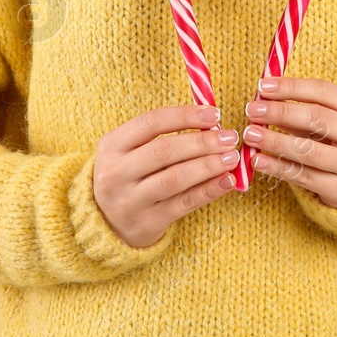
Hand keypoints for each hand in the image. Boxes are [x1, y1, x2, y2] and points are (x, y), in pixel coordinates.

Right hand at [92, 103, 242, 247]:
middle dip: (202, 142)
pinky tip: (227, 181)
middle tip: (230, 137)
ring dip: (208, 166)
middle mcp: (116, 173)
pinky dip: (209, 191)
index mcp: (112, 146)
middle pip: (164, 151)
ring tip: (232, 157)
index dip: (185, 116)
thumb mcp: (128, 151)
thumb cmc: (128, 176)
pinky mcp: (148, 223)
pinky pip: (184, 203)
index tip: (214, 114)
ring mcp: (131, 200)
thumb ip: (161, 136)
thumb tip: (211, 123)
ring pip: (174, 179)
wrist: (105, 223)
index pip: (151, 123)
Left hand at [243, 75, 336, 208]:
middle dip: (280, 112)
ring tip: (250, 135)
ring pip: (309, 150)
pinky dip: (277, 167)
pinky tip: (258, 160)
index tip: (263, 86)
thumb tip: (263, 97)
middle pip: (318, 118)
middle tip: (252, 111)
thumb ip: (301, 109)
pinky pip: (304, 177)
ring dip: (275, 140)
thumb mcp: (329, 122)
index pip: (325, 91)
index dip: (292, 87)